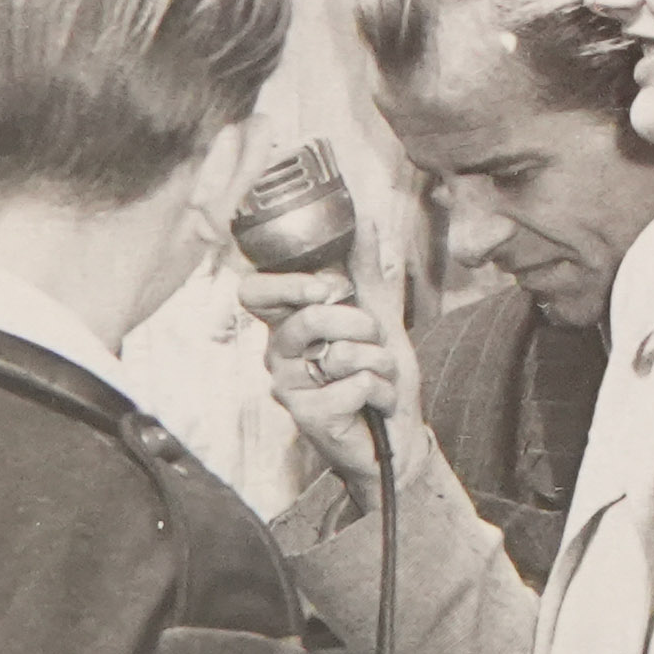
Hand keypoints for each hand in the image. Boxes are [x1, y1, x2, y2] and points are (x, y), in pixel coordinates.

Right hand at [254, 283, 407, 463]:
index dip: (285, 284)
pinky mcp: (307, 416)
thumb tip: (364, 219)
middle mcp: (279, 355)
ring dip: (379, 362)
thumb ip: (365, 270)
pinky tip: (375, 404)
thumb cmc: (380, 375)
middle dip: (360, 325)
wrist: (398, 433)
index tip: (324, 289)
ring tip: (376, 376)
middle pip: (308, 317)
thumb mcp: (378, 315)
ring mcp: (289, 387)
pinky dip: (381, 391)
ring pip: (341, 352)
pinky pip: (357, 384)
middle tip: (373, 341)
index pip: (255, 293)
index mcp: (288, 325)